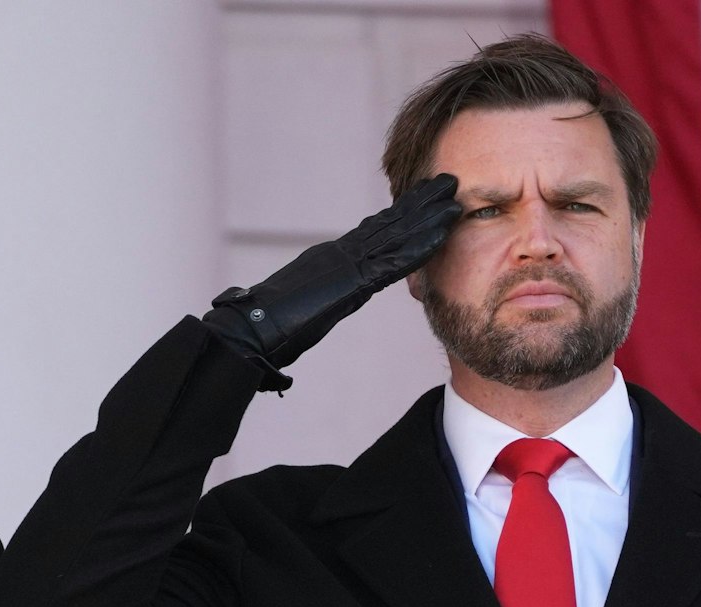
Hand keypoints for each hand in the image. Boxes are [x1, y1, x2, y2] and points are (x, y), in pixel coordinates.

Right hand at [203, 174, 460, 379]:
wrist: (248, 331)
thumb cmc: (261, 330)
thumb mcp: (294, 314)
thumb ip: (306, 308)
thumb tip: (303, 316)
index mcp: (327, 261)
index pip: (369, 234)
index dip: (397, 215)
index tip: (419, 199)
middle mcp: (339, 254)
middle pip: (386, 224)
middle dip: (418, 203)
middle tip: (446, 180)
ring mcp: (346, 264)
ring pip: (395, 233)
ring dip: (428, 214)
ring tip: (452, 193)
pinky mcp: (352, 281)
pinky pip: (394, 260)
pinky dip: (421, 245)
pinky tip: (443, 232)